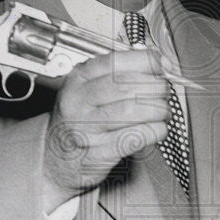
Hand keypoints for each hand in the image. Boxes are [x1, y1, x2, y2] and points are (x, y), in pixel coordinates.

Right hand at [43, 48, 168, 208]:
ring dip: (157, 109)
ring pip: (131, 110)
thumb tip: (154, 63)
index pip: (113, 62)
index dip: (142, 61)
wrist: (55, 158)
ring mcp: (86, 129)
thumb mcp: (88, 91)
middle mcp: (78, 102)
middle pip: (125, 86)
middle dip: (154, 87)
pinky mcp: (98, 153)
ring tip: (163, 111)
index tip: (158, 65)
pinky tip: (158, 129)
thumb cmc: (79, 121)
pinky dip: (154, 131)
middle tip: (163, 92)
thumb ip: (117, 75)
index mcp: (78, 80)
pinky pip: (134, 137)